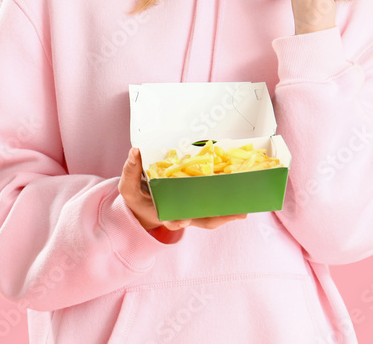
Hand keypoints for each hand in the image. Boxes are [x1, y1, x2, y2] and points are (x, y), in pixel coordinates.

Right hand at [118, 147, 247, 233]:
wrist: (145, 201)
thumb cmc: (137, 195)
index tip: (182, 220)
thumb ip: (129, 170)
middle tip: (235, 215)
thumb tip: (135, 151)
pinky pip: (215, 202)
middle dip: (218, 219)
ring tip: (244, 209)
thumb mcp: (128, 185)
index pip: (172, 219)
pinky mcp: (200, 200)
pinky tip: (241, 194)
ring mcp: (193, 208)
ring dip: (228, 213)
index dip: (177, 221)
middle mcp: (182, 213)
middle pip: (201, 220)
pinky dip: (227, 200)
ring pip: (212, 215)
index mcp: (163, 212)